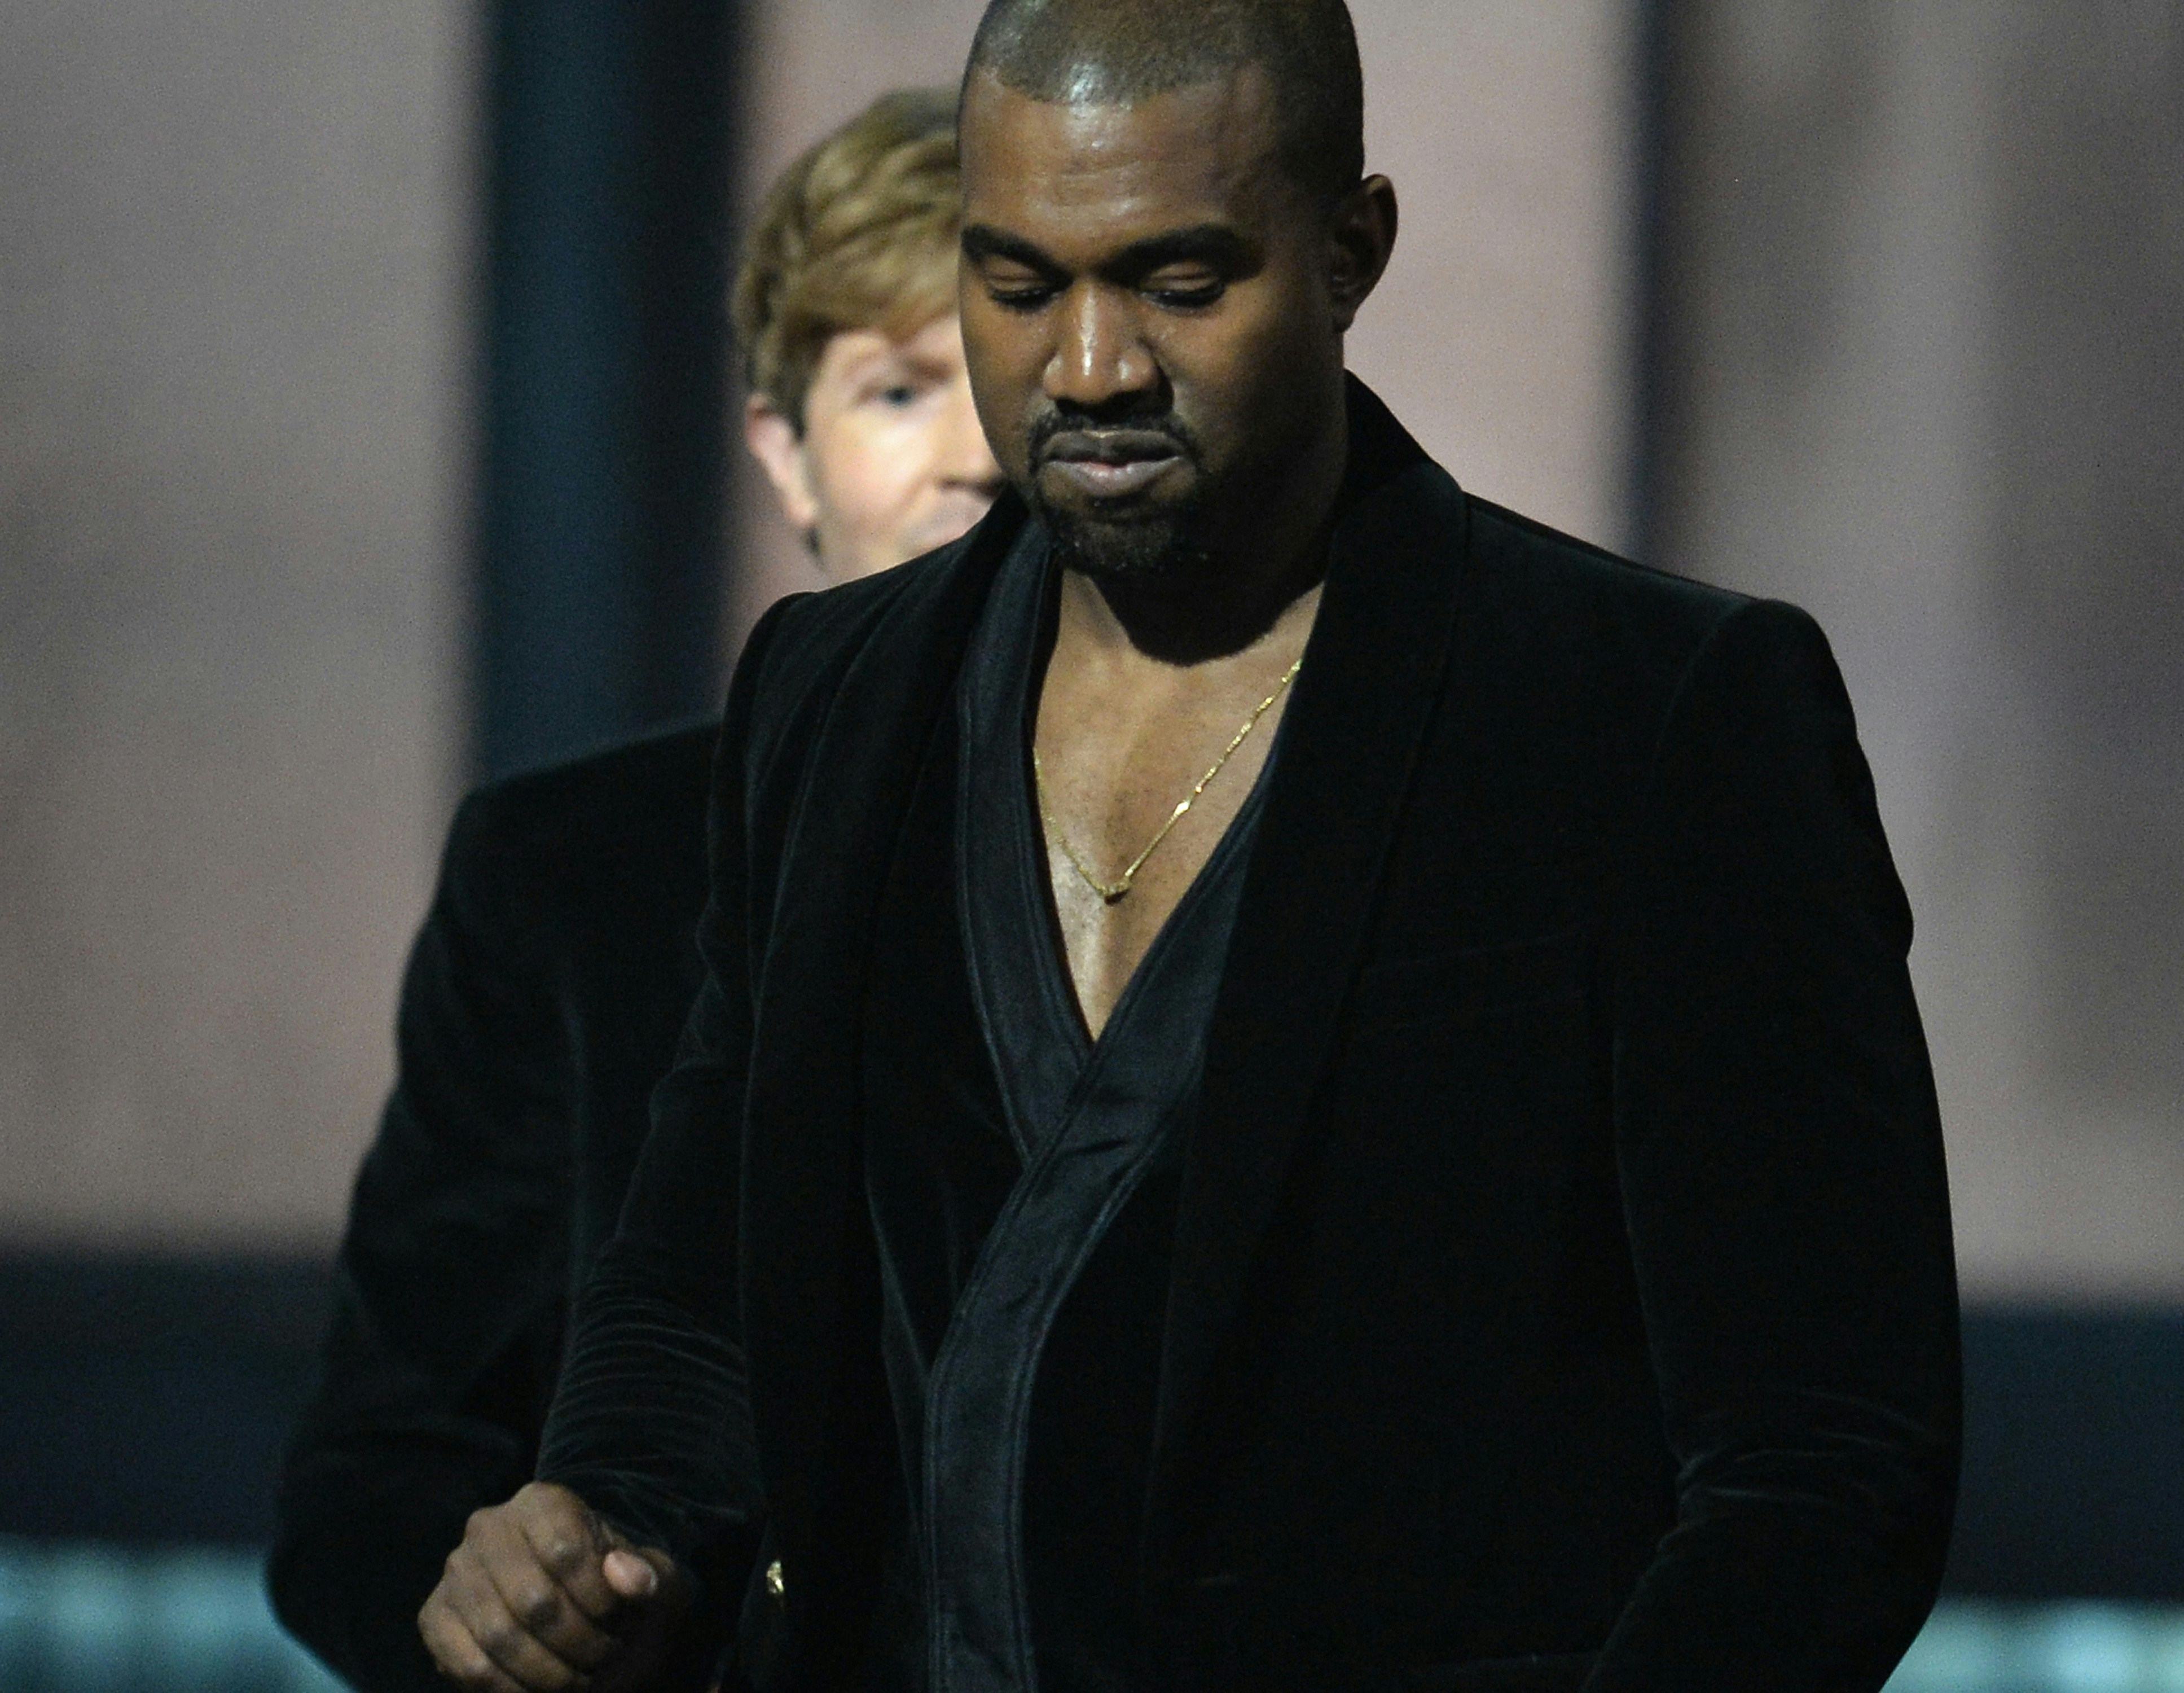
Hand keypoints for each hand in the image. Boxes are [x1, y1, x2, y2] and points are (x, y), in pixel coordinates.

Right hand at [419, 1481, 690, 1690]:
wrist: (576, 1606)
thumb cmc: (613, 1588)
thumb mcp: (648, 1577)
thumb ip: (648, 1574)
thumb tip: (630, 1578)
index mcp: (541, 1502)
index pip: (565, 1551)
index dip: (599, 1598)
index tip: (621, 1622)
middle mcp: (488, 1527)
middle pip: (534, 1601)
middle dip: (578, 1644)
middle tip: (603, 1660)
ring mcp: (455, 1572)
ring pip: (501, 1637)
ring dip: (549, 1673)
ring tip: (578, 1679)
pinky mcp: (434, 1617)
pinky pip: (468, 1665)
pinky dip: (509, 1689)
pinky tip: (539, 1691)